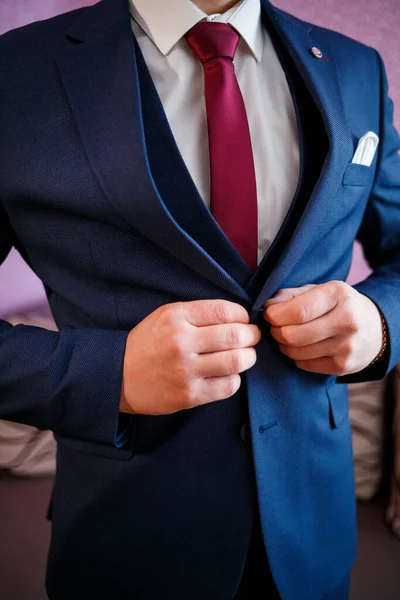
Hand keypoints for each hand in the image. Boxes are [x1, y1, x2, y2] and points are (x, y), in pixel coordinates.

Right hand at [120, 300, 261, 414]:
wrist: (119, 376)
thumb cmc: (148, 343)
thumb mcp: (165, 316)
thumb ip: (198, 313)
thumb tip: (238, 317)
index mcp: (176, 317)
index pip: (225, 311)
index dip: (243, 315)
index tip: (243, 320)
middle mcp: (181, 342)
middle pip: (235, 335)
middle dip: (252, 336)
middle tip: (251, 338)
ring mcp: (185, 371)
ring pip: (236, 361)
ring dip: (248, 357)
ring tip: (244, 356)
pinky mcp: (189, 395)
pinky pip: (228, 386)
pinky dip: (235, 379)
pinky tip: (227, 375)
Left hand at [263, 280, 383, 375]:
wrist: (375, 329)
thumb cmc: (338, 306)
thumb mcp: (318, 291)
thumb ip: (291, 295)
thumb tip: (268, 307)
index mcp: (338, 295)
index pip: (298, 311)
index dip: (275, 315)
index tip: (269, 315)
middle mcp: (347, 320)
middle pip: (293, 335)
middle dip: (276, 331)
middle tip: (275, 328)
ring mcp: (347, 346)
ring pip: (297, 352)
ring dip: (284, 345)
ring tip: (287, 337)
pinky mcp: (344, 366)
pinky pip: (305, 364)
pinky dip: (296, 357)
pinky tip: (301, 348)